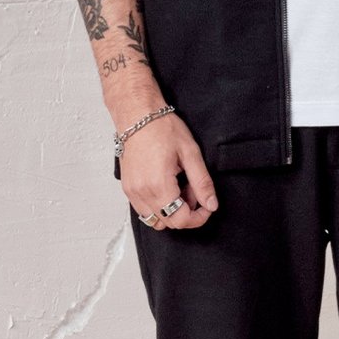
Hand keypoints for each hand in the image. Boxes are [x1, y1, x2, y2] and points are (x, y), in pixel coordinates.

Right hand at [120, 112, 219, 229]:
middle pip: (169, 222)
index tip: (206, 206)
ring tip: (179, 187)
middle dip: (186, 212)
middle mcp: (142, 193)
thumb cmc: (162, 128)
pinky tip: (166, 185)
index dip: (199, 217)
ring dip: (171, 211)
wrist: (138, 116)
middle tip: (193, 189)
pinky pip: (144, 210)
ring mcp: (132, 192)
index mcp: (160, 185)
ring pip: (155, 220)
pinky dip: (158, 206)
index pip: (181, 220)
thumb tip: (211, 204)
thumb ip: (202, 182)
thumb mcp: (190, 152)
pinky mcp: (127, 189)